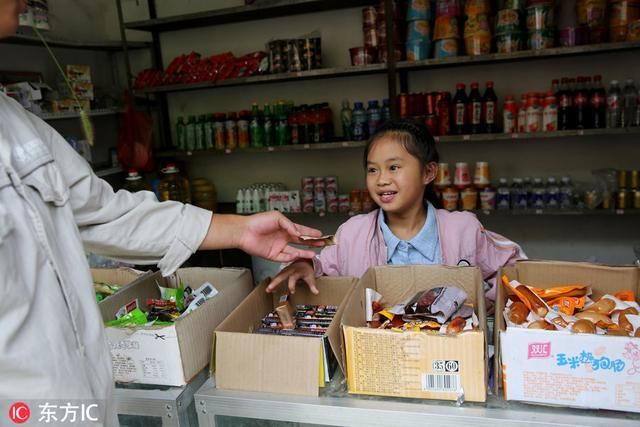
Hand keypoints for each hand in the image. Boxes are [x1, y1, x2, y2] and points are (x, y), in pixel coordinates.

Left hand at [199, 212, 323, 261]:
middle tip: (322, 244)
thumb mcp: (277, 218)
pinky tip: (299, 256)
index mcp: (285, 227)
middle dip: (312, 243)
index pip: (301, 230)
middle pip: (301, 242)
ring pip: (295, 251)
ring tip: (314, 254)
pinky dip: (292, 258)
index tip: (320, 234)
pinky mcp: (273, 255)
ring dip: (305, 253)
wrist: (244, 232)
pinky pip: (285, 258)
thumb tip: (299, 234)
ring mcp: (279, 247)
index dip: (311, 232)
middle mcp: (283, 237)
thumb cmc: (258, 222)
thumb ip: (290, 225)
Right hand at [266, 260, 317, 294]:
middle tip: (270, 288)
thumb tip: (316, 292)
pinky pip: (277, 277)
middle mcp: (289, 270)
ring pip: (277, 276)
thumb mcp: (311, 277)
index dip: (292, 285)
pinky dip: (273, 282)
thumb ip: (313, 285)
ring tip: (267, 290)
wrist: (304, 261)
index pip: (293, 278)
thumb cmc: (307, 270)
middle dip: (275, 282)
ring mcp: (285, 270)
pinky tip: (269, 288)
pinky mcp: (283, 272)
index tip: (292, 292)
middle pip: (281, 275)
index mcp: (297, 271)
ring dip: (272, 282)